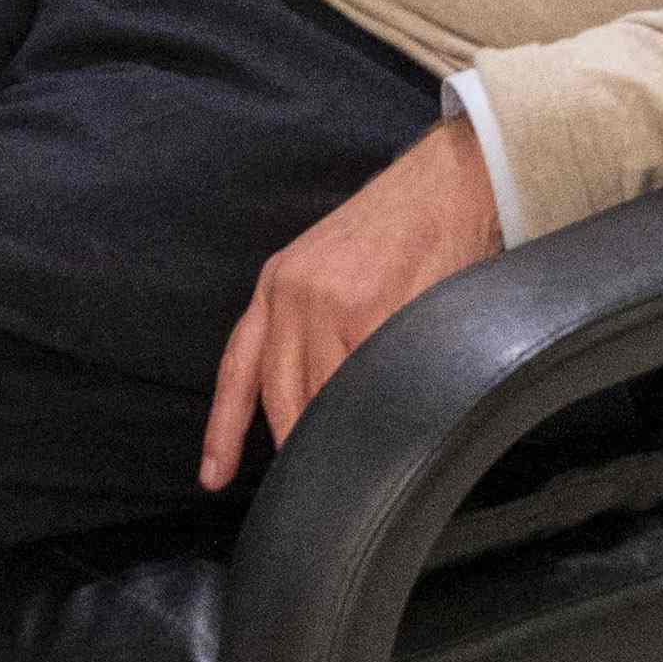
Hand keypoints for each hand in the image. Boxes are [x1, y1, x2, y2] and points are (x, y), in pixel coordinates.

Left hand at [201, 118, 504, 489]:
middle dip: (297, 443)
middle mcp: (294, 295)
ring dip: (342, 434)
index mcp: (276, 282)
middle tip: (316, 479)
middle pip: (283, 397)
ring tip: (360, 457)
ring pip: (326, 399)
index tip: (214, 477)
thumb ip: (306, 320)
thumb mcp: (326, 263)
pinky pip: (369, 384)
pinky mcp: (377, 314)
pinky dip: (378, 411)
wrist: (448, 181)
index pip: (239, 368)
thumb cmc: (396, 226)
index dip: (223, 429)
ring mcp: (335, 306)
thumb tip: (309, 394)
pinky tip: (389, 426)